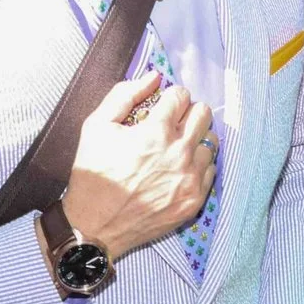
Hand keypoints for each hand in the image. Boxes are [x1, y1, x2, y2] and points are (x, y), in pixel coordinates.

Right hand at [62, 75, 215, 255]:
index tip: (162, 106)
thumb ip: (124, 94)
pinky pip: (211, 170)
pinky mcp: (194, 200)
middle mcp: (179, 153)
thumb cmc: (92, 175)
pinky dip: (199, 164)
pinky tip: (181, 167)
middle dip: (188, 112)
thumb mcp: (96, 126)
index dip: (170, 97)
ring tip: (178, 145)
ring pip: (210, 142)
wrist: (94, 226)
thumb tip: (154, 76)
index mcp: (155, 132)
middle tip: (173, 122)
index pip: (181, 96)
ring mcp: (189, 179)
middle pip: (203, 114)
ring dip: (196, 137)